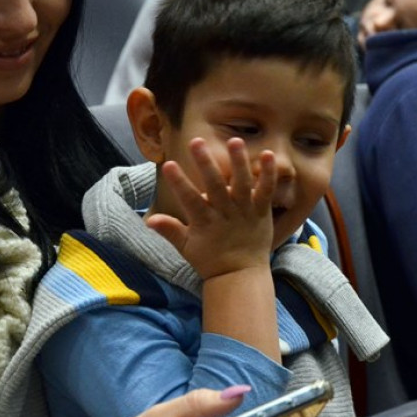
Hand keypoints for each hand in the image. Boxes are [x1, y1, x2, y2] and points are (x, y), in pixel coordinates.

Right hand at [146, 138, 275, 279]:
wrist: (241, 275)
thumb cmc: (210, 260)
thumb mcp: (186, 247)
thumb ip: (170, 231)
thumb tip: (148, 220)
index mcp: (205, 222)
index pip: (189, 199)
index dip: (178, 183)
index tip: (168, 164)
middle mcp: (225, 214)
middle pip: (215, 186)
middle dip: (205, 163)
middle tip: (196, 141)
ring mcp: (245, 212)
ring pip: (242, 184)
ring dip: (239, 162)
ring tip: (235, 141)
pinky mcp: (261, 211)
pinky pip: (266, 191)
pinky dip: (268, 174)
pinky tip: (266, 154)